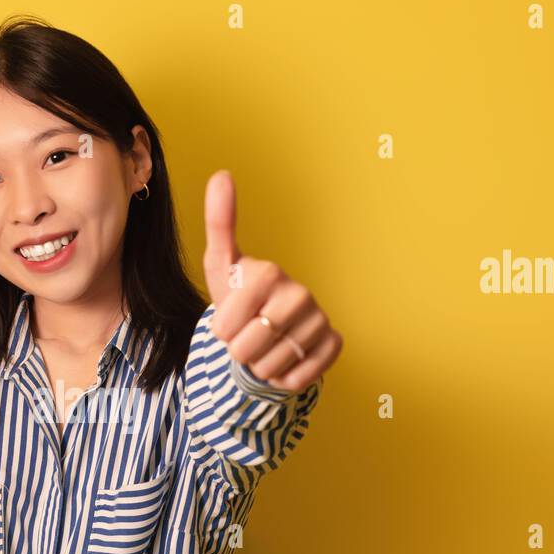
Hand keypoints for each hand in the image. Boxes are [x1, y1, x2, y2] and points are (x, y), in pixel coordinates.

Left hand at [202, 170, 341, 392]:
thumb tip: (222, 173)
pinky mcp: (335, 344)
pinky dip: (284, 378)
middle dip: (239, 350)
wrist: (271, 327)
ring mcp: (320, 319)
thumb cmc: (241, 296)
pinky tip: (285, 359)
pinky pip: (297, 379)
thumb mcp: (222, 264)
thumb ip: (219, 223)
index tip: (230, 318)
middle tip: (248, 333)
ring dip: (260, 366)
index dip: (220, 332)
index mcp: (269, 273)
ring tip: (265, 345)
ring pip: (269, 368)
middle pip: (246, 350)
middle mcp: (300, 293)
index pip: (224, 328)